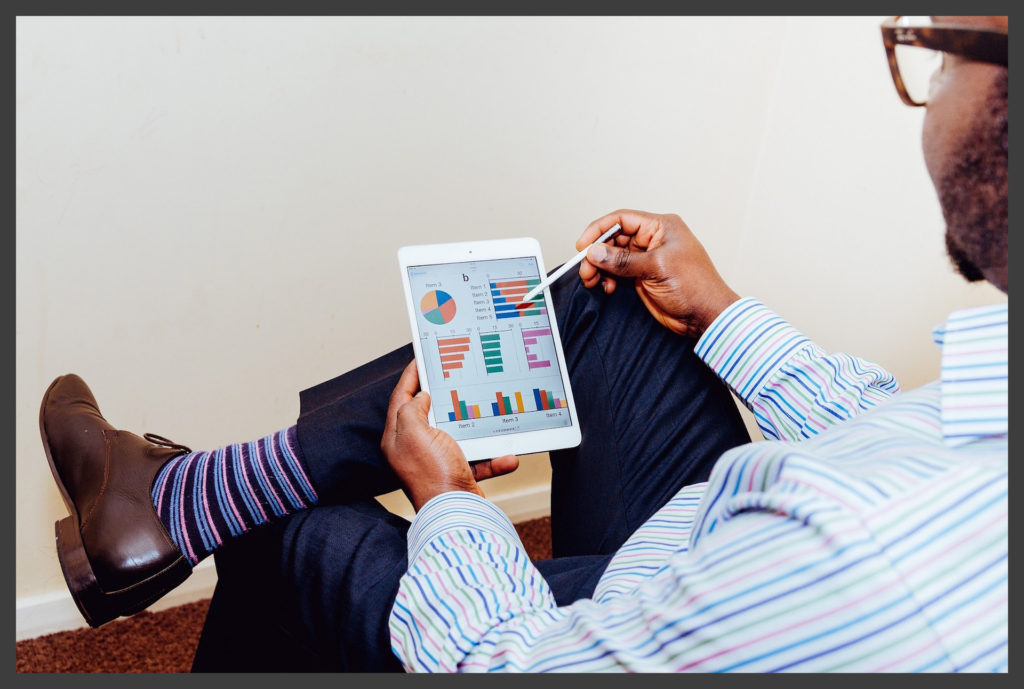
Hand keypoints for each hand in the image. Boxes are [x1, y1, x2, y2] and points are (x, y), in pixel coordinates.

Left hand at [380, 361, 518, 510]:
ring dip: (476, 428)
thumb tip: (421, 398)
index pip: (400, 398)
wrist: (455, 515)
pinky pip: (478, 459)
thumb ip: (412, 409)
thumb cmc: (432, 474)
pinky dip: (493, 458)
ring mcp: (437, 462)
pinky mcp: (457, 474)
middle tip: (454, 376)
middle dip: (444, 396)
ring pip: (457, 435)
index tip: (420, 359)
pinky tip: (507, 456)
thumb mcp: (414, 432)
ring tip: (487, 412)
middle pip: (428, 414)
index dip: (410, 376)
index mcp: (398, 438)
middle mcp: (414, 449)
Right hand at [577, 209, 740, 337]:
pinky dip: (608, 279)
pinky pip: (617, 273)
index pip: (622, 219)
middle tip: (586, 269)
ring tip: (593, 280)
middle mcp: (652, 240)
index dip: (600, 230)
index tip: (583, 245)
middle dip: (597, 254)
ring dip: (599, 268)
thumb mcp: (656, 268)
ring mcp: (646, 259)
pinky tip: (607, 288)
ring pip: (613, 257)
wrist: (705, 316)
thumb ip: (623, 260)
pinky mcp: (642, 277)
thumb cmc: (695, 286)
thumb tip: (595, 252)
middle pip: (614, 239)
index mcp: (661, 227)